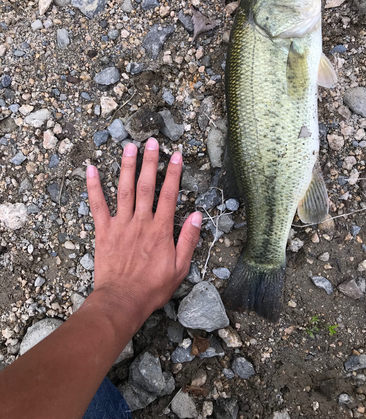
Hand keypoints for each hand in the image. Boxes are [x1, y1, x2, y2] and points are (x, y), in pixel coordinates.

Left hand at [86, 137, 201, 329]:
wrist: (122, 301)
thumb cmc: (152, 287)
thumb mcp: (180, 267)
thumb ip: (189, 239)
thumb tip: (197, 215)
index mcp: (160, 229)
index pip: (169, 194)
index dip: (173, 173)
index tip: (176, 155)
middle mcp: (141, 221)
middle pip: (146, 186)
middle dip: (150, 162)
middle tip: (151, 142)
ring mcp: (121, 224)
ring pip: (124, 190)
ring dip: (127, 167)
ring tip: (129, 147)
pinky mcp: (104, 231)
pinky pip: (97, 205)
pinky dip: (93, 187)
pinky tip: (90, 169)